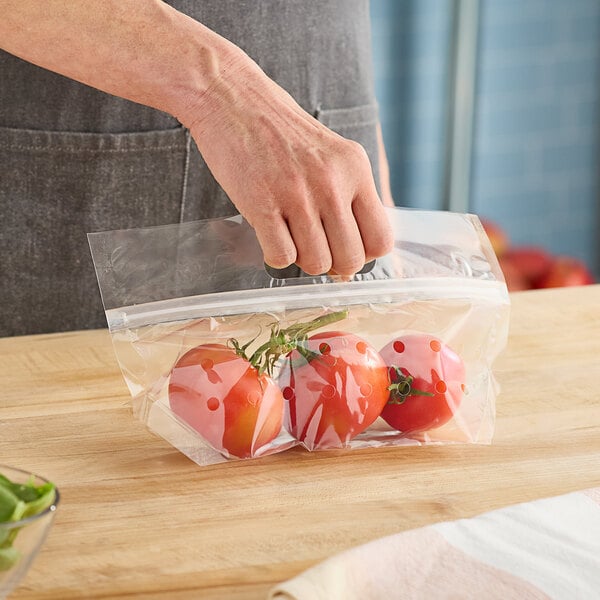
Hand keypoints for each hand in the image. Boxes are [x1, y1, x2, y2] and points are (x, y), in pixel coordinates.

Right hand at [181, 54, 393, 277]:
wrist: (233, 98)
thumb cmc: (282, 132)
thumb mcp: (332, 154)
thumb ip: (348, 198)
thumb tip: (352, 260)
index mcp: (355, 170)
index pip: (381, 239)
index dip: (364, 255)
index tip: (345, 249)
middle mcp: (331, 183)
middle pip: (350, 259)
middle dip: (333, 266)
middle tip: (316, 249)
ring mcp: (296, 194)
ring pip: (316, 263)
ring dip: (303, 261)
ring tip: (291, 238)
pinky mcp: (261, 203)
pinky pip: (281, 257)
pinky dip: (276, 257)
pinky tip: (271, 237)